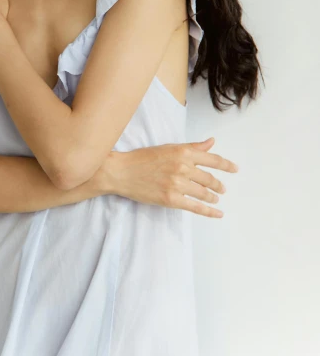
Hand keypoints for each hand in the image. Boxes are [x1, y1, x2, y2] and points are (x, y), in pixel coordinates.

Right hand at [99, 137, 236, 217]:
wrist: (122, 171)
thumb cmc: (142, 158)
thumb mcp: (168, 148)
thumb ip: (192, 147)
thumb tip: (211, 142)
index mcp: (183, 152)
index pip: (212, 159)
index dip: (226, 165)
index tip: (234, 169)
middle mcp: (183, 167)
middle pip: (209, 178)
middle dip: (218, 185)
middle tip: (222, 189)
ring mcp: (177, 184)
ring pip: (204, 193)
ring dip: (212, 197)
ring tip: (215, 199)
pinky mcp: (171, 199)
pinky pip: (195, 207)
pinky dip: (209, 211)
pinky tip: (217, 213)